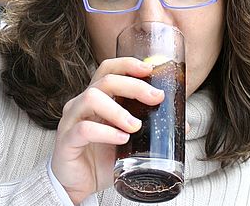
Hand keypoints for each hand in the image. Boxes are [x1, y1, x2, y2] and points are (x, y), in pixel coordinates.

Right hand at [51, 57, 164, 204]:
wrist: (78, 185)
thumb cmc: (102, 157)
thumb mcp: (129, 140)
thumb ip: (149, 128)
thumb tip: (183, 123)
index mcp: (97, 97)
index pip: (108, 68)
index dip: (128, 64)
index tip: (150, 69)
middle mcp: (81, 102)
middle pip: (105, 79)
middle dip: (134, 85)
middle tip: (155, 98)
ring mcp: (71, 119)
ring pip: (92, 98)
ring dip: (118, 110)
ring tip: (136, 126)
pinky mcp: (66, 140)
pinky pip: (84, 128)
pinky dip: (106, 132)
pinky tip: (122, 139)